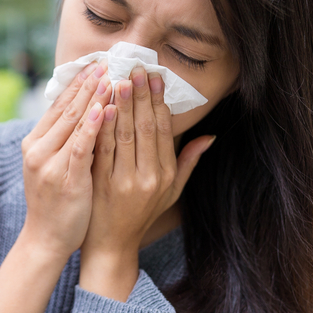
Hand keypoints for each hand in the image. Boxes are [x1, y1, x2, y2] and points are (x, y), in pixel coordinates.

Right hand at [19, 60, 112, 260]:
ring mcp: (49, 164)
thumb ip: (64, 138)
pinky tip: (106, 109)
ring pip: (73, 123)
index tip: (95, 64)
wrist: (45, 239)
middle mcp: (38, 149)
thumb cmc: (54, 202)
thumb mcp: (52, 164)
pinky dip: (92, 126)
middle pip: (66, 109)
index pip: (57, 105)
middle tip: (106, 61)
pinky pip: (81, 147)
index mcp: (34, 143)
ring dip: (93, 97)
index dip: (77, 84)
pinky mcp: (65, 179)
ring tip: (110, 76)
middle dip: (87, 84)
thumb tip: (86, 110)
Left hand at [79, 67, 214, 297]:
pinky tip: (101, 106)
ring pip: (123, 135)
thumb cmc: (141, 214)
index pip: (163, 130)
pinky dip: (102, 126)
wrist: (112, 245)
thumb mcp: (172, 192)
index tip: (155, 76)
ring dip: (122, 104)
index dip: (160, 101)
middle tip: (136, 68)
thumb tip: (210, 135)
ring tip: (119, 78)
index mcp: (165, 175)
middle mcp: (148, 177)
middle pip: (145, 128)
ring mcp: (124, 181)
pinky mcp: (101, 184)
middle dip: (141, 96)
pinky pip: (102, 149)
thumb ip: (189, 162)